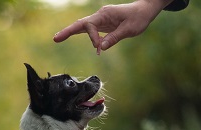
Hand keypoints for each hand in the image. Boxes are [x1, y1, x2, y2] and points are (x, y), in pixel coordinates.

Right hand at [53, 0, 169, 53]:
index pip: (89, 26)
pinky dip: (84, 35)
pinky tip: (74, 37)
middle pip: (80, 23)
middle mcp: (100, 15)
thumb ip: (114, 38)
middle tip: (55, 38)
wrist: (145, 10)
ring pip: (83, 26)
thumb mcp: (129, 29)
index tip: (98, 48)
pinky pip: (91, 30)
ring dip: (71, 32)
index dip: (91, 38)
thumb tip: (100, 48)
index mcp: (105, 14)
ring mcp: (101, 19)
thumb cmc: (138, 18)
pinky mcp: (104, 24)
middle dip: (68, 31)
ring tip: (58, 38)